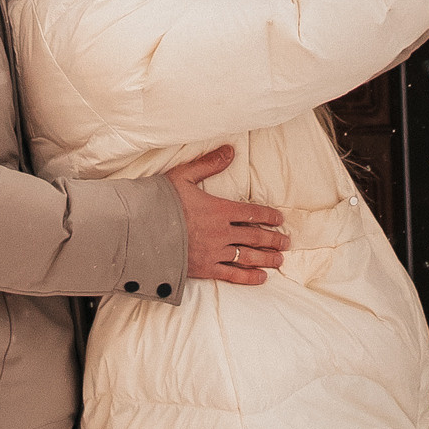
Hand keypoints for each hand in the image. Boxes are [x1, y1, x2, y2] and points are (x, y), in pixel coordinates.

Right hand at [167, 144, 289, 286]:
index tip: (279, 219)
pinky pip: (232, 275)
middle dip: (273, 239)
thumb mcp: (185, 176)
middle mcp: (222, 232)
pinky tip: (261, 278)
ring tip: (280, 260)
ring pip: (248, 257)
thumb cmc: (162, 201)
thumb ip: (210, 164)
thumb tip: (231, 149)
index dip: (268, 216)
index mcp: (219, 209)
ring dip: (267, 259)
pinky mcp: (205, 269)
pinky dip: (249, 277)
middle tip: (287, 242)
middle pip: (255, 237)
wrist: (142, 230)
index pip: (252, 212)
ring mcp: (215, 252)